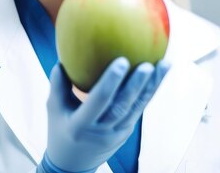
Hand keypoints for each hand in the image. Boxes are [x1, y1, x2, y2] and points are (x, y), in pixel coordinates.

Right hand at [38, 57, 170, 172]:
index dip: (111, 82)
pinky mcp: (127, 131)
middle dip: (137, 85)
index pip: (98, 101)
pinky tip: (159, 73)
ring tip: (165, 65)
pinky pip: (139, 108)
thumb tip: (62, 57)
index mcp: (81, 125)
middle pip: (123, 107)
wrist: (74, 165)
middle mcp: (102, 131)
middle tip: (148, 65)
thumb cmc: (61, 130)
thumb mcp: (54, 109)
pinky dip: (150, 90)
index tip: (121, 61)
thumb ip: (58, 85)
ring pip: (137, 108)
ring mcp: (117, 133)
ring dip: (152, 86)